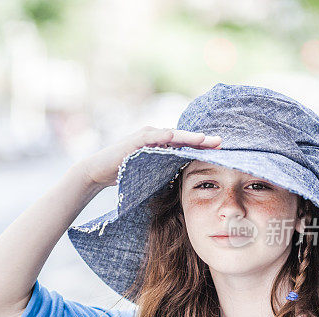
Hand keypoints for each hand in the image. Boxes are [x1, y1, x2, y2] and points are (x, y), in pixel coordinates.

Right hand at [76, 126, 221, 186]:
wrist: (98, 172)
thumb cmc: (124, 174)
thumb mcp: (150, 173)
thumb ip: (166, 171)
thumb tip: (183, 179)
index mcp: (160, 144)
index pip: (184, 144)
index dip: (201, 146)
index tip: (219, 150)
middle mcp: (154, 136)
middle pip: (182, 137)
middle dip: (201, 140)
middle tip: (220, 142)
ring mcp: (144, 136)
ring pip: (171, 135)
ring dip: (188, 137)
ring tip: (204, 139)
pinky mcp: (133, 141)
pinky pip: (151, 137)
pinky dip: (163, 136)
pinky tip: (174, 137)